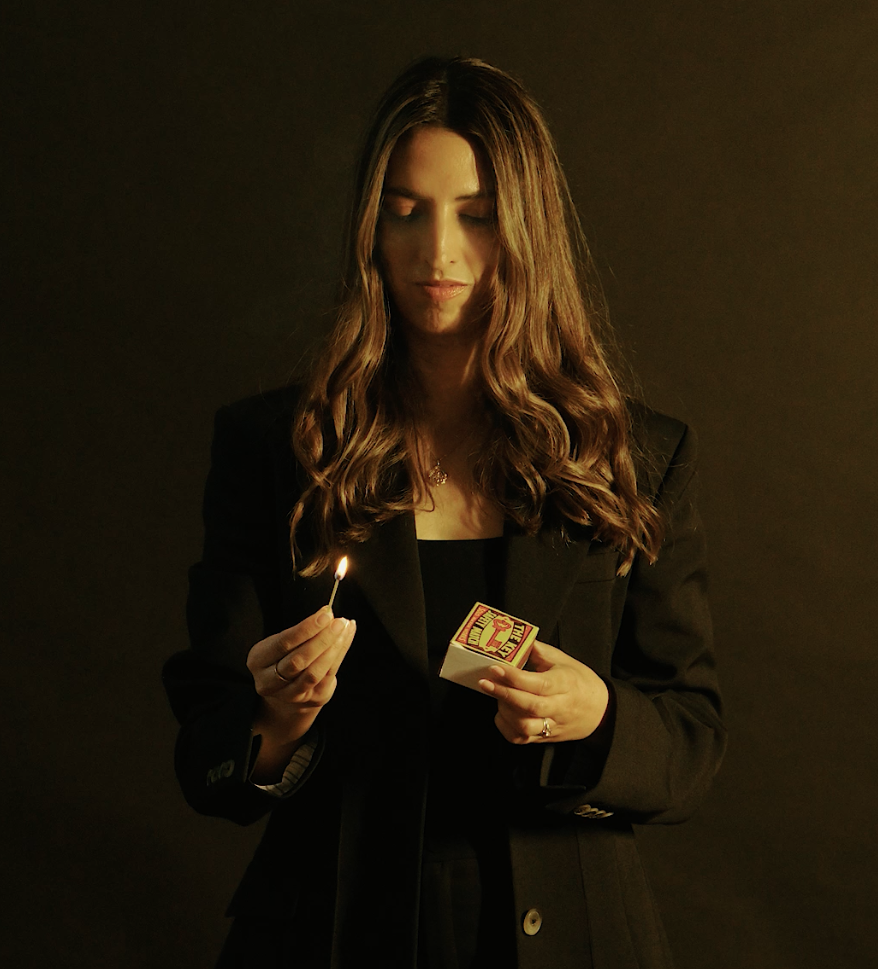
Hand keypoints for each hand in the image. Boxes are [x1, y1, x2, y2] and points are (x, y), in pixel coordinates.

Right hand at [247, 606, 355, 779]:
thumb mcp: (275, 649)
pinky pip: (332, 677)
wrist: (278, 709)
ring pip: (318, 671)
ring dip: (336, 647)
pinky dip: (343, 654)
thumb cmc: (279, 666)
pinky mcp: (315, 703)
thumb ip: (296, 634)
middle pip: (301, 660)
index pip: (284, 644)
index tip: (325, 611)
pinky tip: (348, 636)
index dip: (307, 628)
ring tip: (346, 625)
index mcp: (258, 662)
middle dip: (324, 638)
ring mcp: (294, 696)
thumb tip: (327, 611)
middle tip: (339, 618)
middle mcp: (272, 683)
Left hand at [478, 641, 608, 744]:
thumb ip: (537, 651)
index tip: (496, 667)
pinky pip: (521, 739)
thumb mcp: (563, 660)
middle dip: (504, 694)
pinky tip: (502, 712)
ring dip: (505, 711)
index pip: (539, 684)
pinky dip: (506, 727)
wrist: (600, 710)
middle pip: (530, 706)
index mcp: (566, 684)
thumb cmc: (580, 682)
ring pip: (525, 726)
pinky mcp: (545, 738)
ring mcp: (552, 725)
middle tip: (486, 682)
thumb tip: (514, 640)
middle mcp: (560, 707)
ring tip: (496, 695)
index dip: (515, 677)